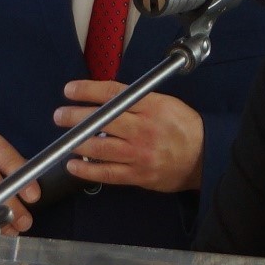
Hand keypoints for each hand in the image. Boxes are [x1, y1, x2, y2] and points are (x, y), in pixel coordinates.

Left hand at [52, 79, 204, 192]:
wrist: (204, 157)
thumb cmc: (185, 128)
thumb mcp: (165, 103)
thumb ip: (137, 101)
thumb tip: (106, 99)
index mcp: (151, 106)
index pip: (113, 93)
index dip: (87, 90)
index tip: (70, 90)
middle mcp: (143, 128)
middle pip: (101, 120)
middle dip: (75, 116)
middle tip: (60, 115)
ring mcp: (139, 153)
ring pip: (100, 147)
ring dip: (77, 143)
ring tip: (65, 140)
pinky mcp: (138, 174)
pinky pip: (107, 173)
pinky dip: (87, 170)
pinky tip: (74, 165)